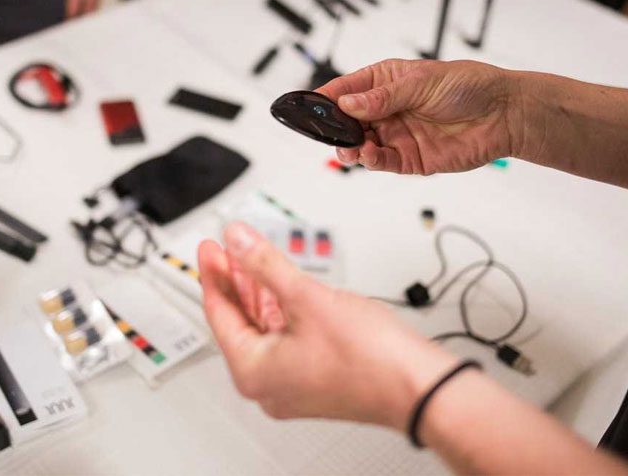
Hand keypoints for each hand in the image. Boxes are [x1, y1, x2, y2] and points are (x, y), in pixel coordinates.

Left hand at [197, 222, 455, 429]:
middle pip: (239, 321)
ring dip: (258, 291)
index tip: (210, 248)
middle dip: (234, 279)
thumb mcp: (306, 297)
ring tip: (251, 260)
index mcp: (253, 371)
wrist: (418, 387)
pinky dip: (280, 309)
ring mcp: (290, 383)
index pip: (219, 313)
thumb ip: (264, 264)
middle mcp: (266, 384)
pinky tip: (280, 286)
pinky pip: (284, 338)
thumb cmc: (370, 358)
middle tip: (226, 249)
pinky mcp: (311, 376)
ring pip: (263, 328)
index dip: (212, 273)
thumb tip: (236, 240)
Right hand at [316, 59, 520, 174]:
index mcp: (386, 83)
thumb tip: (348, 104)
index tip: (310, 105)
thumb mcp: (421, 82)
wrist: (503, 115)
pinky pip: (380, 162)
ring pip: (359, 144)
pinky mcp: (408, 159)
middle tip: (327, 132)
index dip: (327, 98)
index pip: (347, 89)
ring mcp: (396, 135)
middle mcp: (387, 110)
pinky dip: (369, 160)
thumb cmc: (469, 87)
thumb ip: (382, 97)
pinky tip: (367, 154)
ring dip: (348, 146)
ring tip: (349, 146)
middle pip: (347, 121)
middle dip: (334, 127)